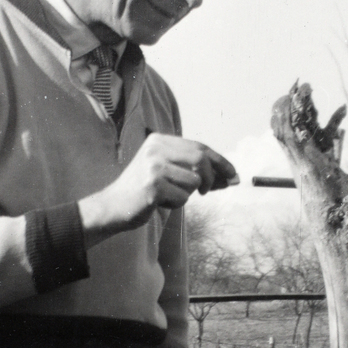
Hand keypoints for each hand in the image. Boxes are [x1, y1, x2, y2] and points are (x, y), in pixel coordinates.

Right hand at [80, 134, 238, 241]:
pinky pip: (182, 197)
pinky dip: (176, 204)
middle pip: (200, 159)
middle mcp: (156, 149)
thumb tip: (232, 178)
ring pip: (193, 181)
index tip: (234, 174)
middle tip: (208, 191)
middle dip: (211, 177)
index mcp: (159, 140)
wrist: (113, 207)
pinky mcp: (153, 186)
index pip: (199, 146)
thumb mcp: (171, 175)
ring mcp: (153, 166)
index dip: (220, 161)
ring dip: (187, 194)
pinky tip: (159, 202)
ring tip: (168, 196)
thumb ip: (198, 173)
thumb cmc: (145, 191)